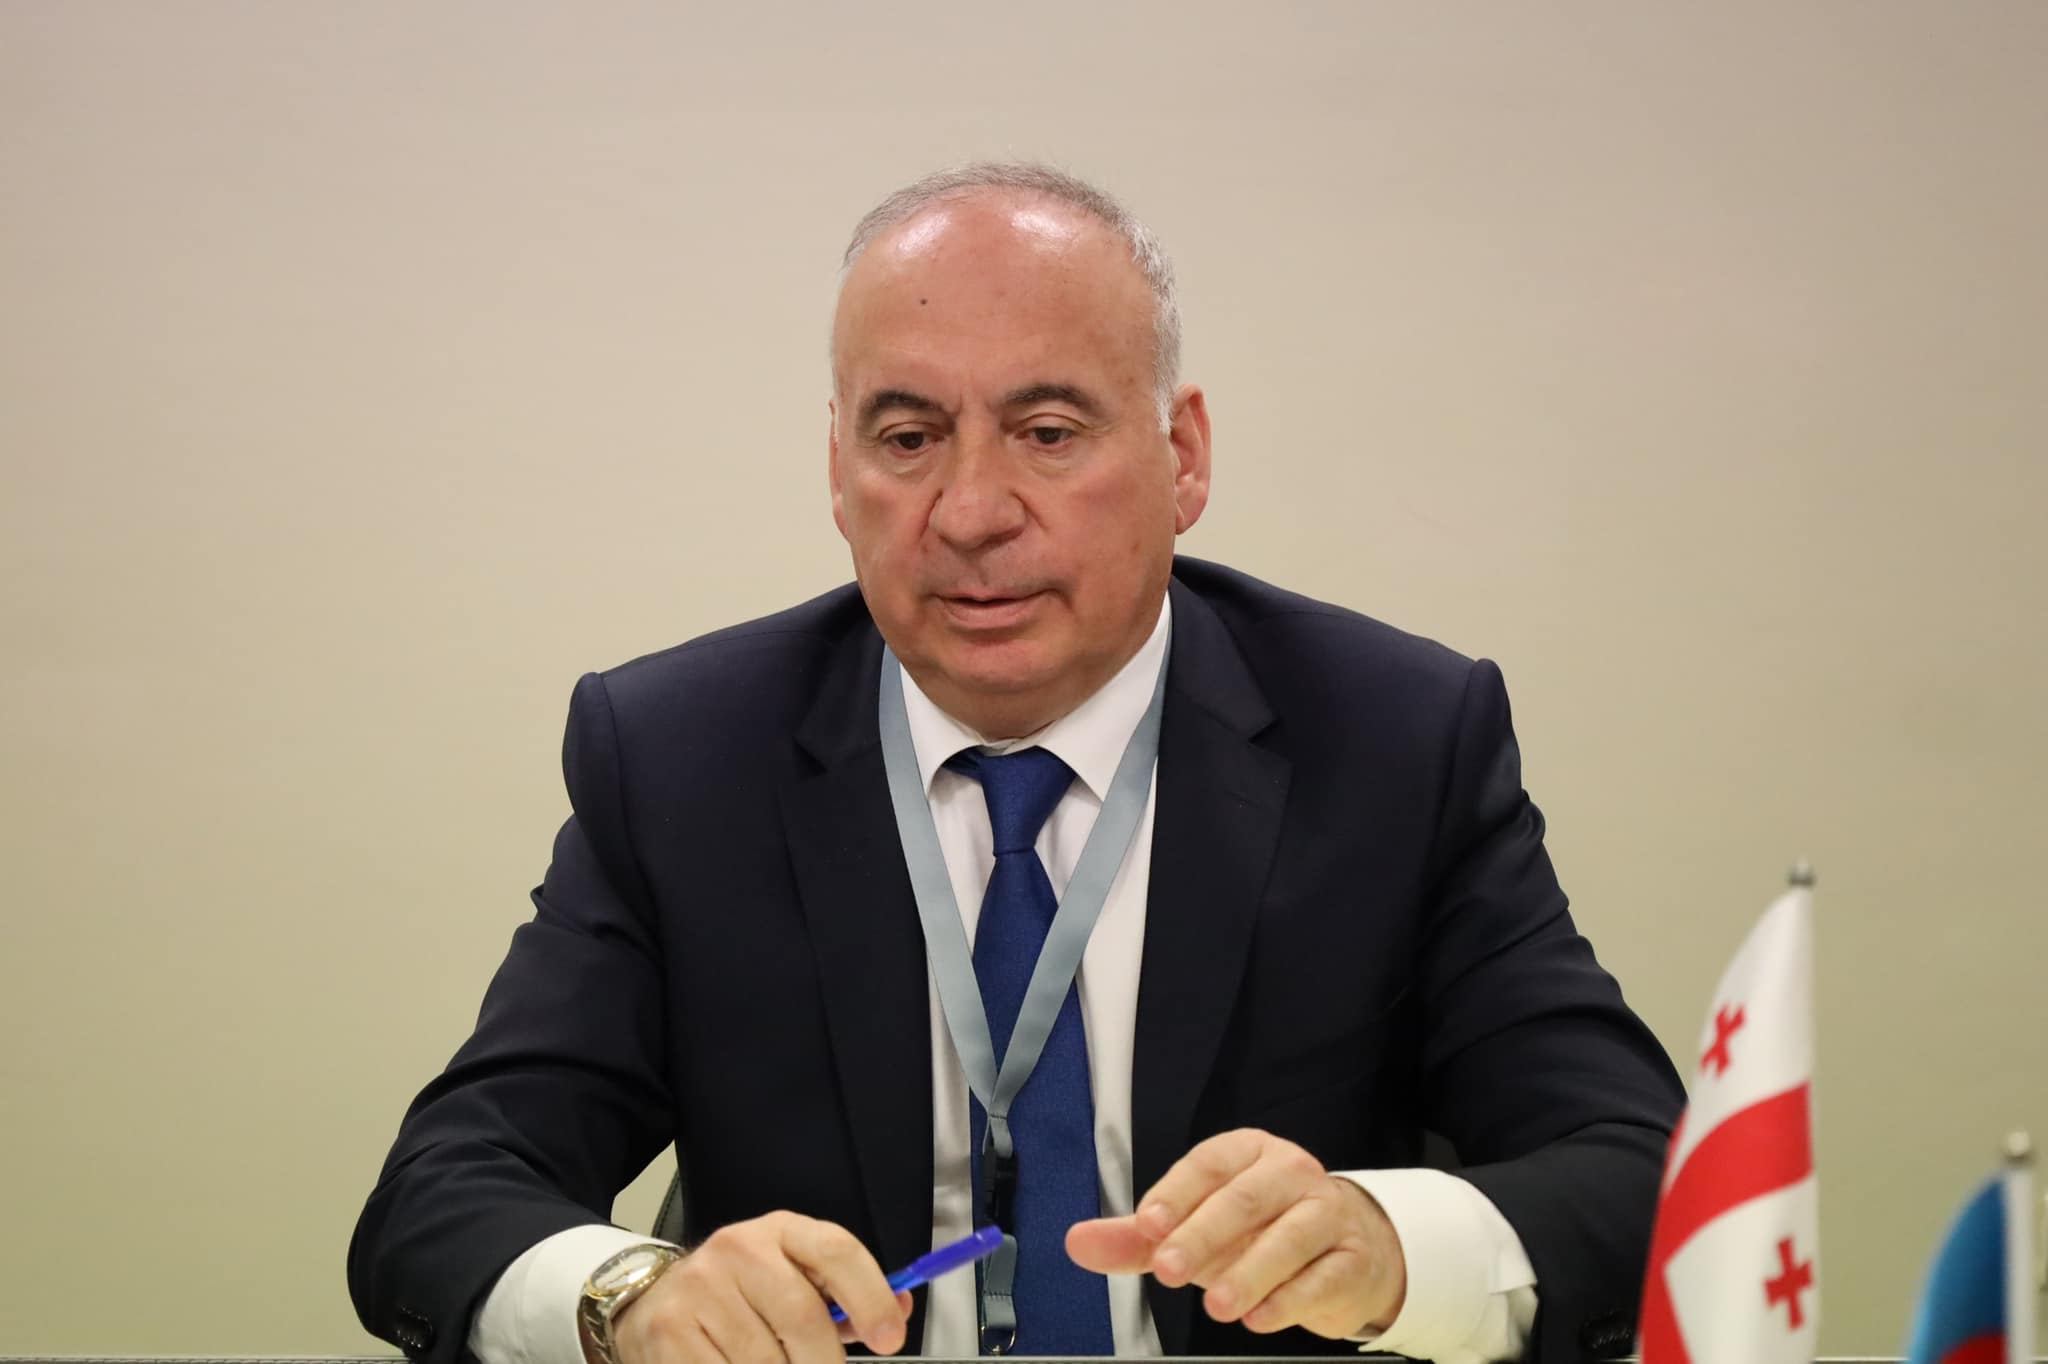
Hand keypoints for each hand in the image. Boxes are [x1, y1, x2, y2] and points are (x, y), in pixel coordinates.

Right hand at [609, 1212, 912, 1363]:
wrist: (654, 1301)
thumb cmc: (739, 1295)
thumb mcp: (792, 1277)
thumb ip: (843, 1298)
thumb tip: (898, 1310)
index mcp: (780, 1231)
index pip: (837, 1251)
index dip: (871, 1296)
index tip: (890, 1339)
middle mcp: (738, 1249)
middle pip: (804, 1318)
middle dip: (824, 1362)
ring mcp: (700, 1289)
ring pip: (766, 1359)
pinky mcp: (670, 1331)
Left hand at [1066, 1128, 1405, 1337]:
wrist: (1348, 1252)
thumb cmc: (1259, 1233)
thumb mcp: (1195, 1229)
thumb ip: (1138, 1239)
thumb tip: (1077, 1243)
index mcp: (1247, 1153)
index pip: (1208, 1164)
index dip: (1176, 1192)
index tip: (1148, 1225)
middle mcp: (1290, 1173)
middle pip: (1245, 1198)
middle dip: (1204, 1234)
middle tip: (1171, 1270)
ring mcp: (1327, 1212)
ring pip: (1289, 1236)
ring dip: (1250, 1272)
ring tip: (1218, 1306)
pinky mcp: (1353, 1257)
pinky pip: (1323, 1275)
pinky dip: (1291, 1298)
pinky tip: (1262, 1317)